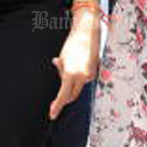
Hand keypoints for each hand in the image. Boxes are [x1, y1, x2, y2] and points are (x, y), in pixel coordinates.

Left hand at [49, 5, 100, 119]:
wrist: (88, 32)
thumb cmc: (73, 44)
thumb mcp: (63, 58)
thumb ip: (61, 70)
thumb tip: (61, 74)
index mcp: (71, 74)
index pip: (63, 96)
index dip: (57, 106)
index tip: (52, 115)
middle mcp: (83, 77)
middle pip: (72, 95)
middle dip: (64, 96)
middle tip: (55, 99)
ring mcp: (90, 75)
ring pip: (78, 86)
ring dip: (71, 81)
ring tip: (68, 62)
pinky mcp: (95, 71)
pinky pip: (84, 79)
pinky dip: (78, 75)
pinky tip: (77, 62)